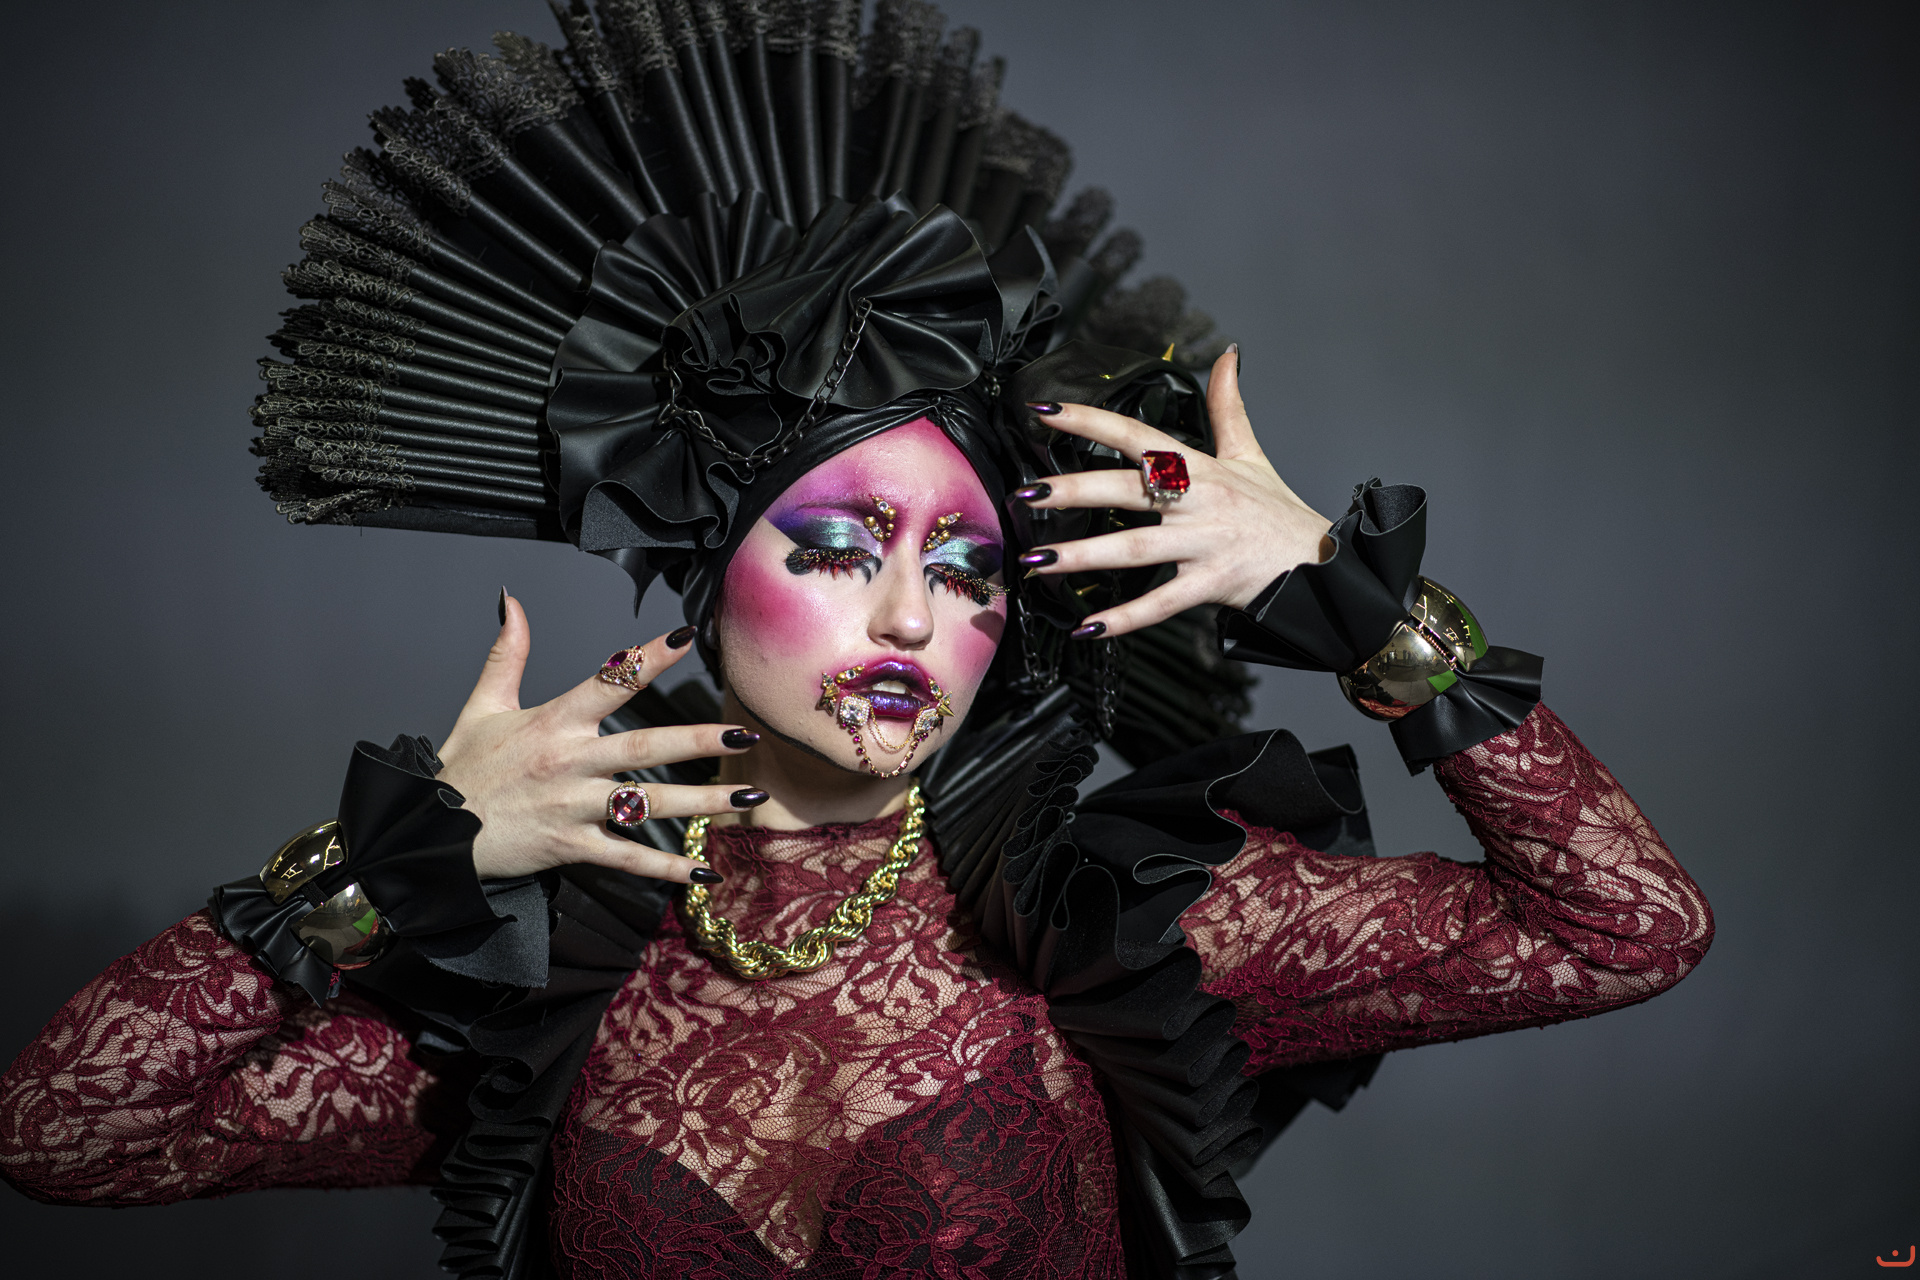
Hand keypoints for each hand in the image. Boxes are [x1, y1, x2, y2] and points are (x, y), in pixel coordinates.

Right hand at [434, 596, 763, 882]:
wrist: (428, 836)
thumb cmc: (461, 771)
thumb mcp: (482, 706)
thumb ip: (505, 652)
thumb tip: (510, 601)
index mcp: (552, 722)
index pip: (609, 681)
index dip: (648, 658)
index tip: (688, 637)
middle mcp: (568, 763)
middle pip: (644, 747)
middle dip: (699, 741)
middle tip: (744, 735)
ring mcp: (571, 808)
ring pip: (647, 805)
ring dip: (702, 804)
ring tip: (748, 798)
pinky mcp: (569, 847)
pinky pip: (626, 858)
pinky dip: (666, 867)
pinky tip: (704, 869)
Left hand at [1019, 347, 1331, 638]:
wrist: (1325, 568)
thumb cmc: (1278, 513)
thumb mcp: (1252, 455)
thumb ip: (1229, 406)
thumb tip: (1228, 355)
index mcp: (1202, 468)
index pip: (1138, 435)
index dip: (1091, 420)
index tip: (1044, 410)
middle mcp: (1200, 501)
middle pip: (1128, 489)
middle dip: (1073, 489)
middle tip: (1027, 494)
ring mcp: (1205, 544)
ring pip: (1135, 549)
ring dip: (1082, 556)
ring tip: (1036, 563)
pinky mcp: (1212, 584)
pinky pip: (1161, 603)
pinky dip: (1124, 619)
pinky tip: (1088, 627)